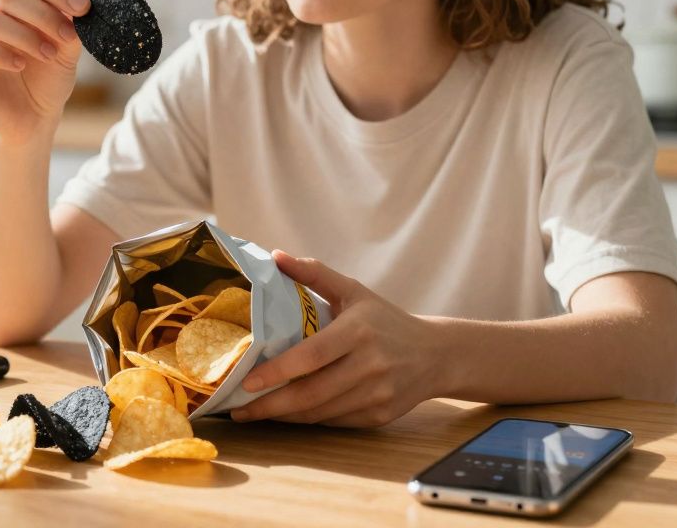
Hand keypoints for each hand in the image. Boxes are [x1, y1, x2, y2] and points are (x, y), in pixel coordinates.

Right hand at [0, 0, 88, 143]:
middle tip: (66, 36)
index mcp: (16, 0)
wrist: (34, 118)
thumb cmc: (48, 79)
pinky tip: (19, 65)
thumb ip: (71, 29)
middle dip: (43, 14)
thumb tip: (80, 9)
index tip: (83, 8)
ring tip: (47, 55)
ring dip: (23, 35)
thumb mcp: (67, 52)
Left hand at [230, 249, 442, 427]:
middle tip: (239, 409)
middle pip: (312, 393)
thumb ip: (315, 274)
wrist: (437, 354)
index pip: (312, 356)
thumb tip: (275, 255)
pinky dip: (309, 420)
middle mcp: (370, 365)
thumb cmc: (386, 320)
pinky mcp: (380, 415)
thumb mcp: (354, 291)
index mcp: (358, 331)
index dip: (277, 372)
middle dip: (270, 405)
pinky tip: (289, 414)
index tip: (247, 381)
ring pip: (320, 413)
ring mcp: (377, 394)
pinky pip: (335, 422)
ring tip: (256, 411)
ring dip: (284, 416)